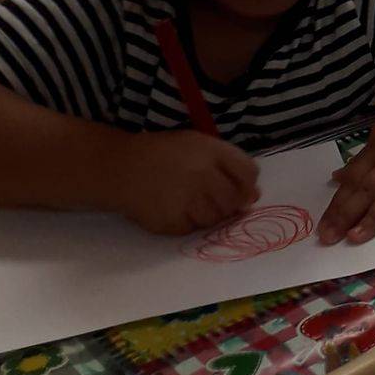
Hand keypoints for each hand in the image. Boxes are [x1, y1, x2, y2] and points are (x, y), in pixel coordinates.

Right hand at [121, 132, 258, 236]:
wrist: (119, 168)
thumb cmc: (163, 155)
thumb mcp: (197, 145)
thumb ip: (229, 165)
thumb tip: (255, 197)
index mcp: (210, 150)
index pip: (248, 173)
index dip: (247, 184)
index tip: (239, 189)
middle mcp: (202, 174)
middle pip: (235, 201)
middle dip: (227, 202)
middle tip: (206, 196)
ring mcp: (187, 200)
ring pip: (216, 218)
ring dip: (207, 214)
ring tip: (186, 200)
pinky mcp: (172, 221)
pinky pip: (193, 229)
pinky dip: (187, 223)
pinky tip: (172, 207)